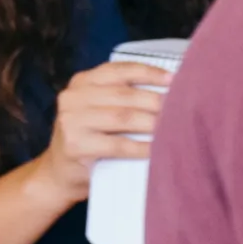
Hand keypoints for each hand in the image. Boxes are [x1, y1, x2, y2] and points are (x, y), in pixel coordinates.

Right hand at [34, 60, 171, 203]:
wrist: (60, 173)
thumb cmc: (91, 139)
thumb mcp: (100, 109)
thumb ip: (123, 96)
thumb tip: (170, 91)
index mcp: (82, 82)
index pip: (120, 70)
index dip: (150, 73)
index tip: (175, 80)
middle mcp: (73, 97)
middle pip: (125, 95)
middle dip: (156, 102)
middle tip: (182, 109)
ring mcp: (71, 121)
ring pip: (123, 117)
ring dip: (152, 123)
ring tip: (175, 127)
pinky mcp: (76, 145)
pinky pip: (118, 144)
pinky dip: (142, 147)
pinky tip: (157, 149)